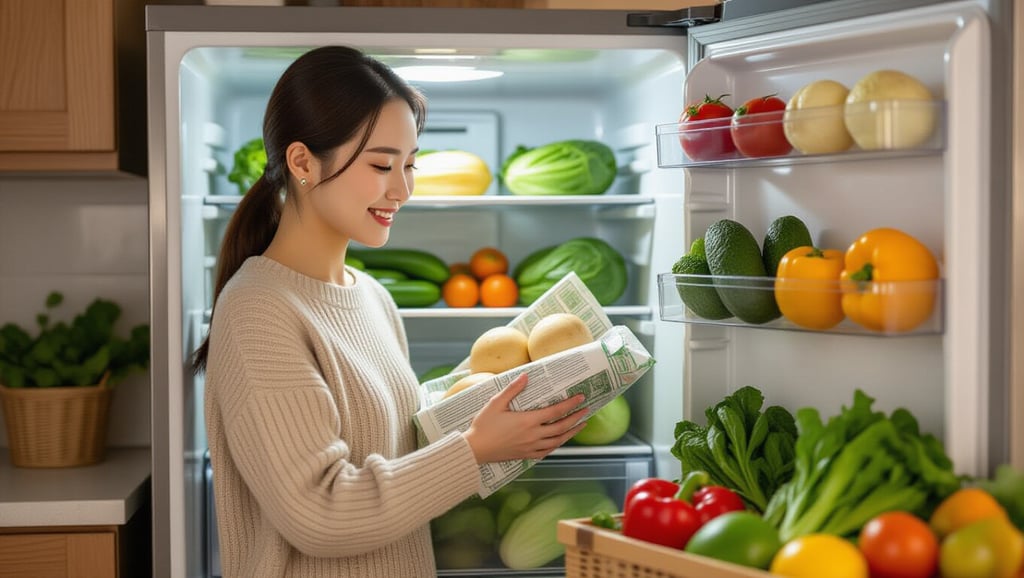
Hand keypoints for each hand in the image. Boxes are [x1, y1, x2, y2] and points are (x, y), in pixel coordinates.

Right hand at [464, 373, 588, 463]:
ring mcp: (531, 447)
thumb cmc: (483, 425)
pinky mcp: (526, 455)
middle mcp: (533, 435)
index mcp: (528, 421)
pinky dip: (557, 445)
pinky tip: (561, 441)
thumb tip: (526, 375)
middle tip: (587, 410)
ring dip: (571, 432)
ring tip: (580, 425)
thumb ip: (512, 389)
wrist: (475, 449)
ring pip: (557, 441)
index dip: (570, 404)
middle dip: (576, 418)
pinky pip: (547, 452)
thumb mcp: (496, 403)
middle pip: (561, 427)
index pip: (555, 411)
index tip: (581, 398)